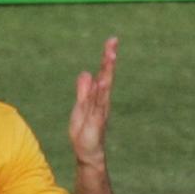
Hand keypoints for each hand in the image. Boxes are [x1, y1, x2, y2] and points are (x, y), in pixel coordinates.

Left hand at [68, 36, 117, 168]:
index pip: (103, 73)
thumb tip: (86, 73)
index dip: (106, 58)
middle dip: (109, 59)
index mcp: (98, 96)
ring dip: (107, 71)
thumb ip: (84, 90)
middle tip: (113, 42)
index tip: (111, 41)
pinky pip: (99, 103)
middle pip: (106, 76)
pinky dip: (101, 92)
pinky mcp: (96, 120)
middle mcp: (102, 100)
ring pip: (104, 87)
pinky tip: (103, 81)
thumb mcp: (81, 106)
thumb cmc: (85, 131)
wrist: (88, 152)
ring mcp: (100, 109)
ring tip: (110, 56)